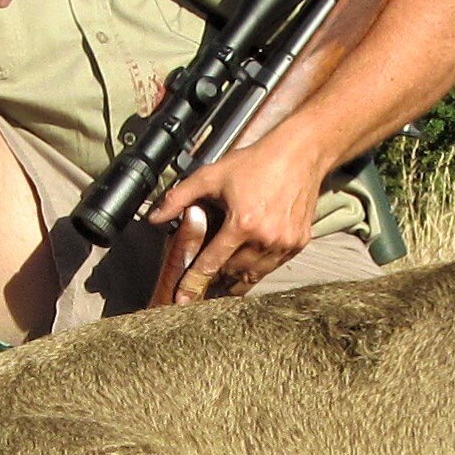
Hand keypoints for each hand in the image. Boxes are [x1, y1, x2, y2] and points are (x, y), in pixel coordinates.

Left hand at [149, 126, 331, 302]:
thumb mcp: (211, 175)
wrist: (300, 154)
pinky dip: (259, 267)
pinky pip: (274, 266)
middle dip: (216, 279)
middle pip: (233, 273)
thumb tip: (154, 217)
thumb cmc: (256, 162)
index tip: (182, 300)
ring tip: (224, 279)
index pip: (211, 263)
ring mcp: (285, 243)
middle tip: (203, 284)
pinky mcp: (299, 243)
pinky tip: (248, 261)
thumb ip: (180, 198)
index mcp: (242, 224)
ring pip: (254, 275)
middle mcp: (265, 238)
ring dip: (237, 278)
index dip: (194, 283)